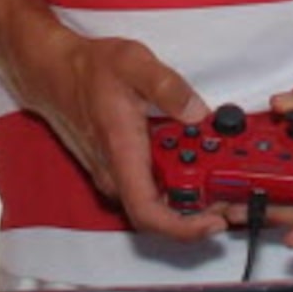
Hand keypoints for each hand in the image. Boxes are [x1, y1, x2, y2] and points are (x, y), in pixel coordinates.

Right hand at [18, 31, 223, 242]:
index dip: (183, 229)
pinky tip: (198, 151)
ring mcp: (118, 174)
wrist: (53, 72)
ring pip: (161, 197)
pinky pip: (155, 183)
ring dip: (195, 188)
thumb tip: (198, 113)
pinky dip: (181, 174)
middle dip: (205, 204)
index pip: (148, 213)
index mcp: (121, 154)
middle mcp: (117, 173)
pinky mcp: (122, 169)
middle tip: (238, 187)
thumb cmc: (88, 69)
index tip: (214, 223)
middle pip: (164, 210)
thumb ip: (168, 86)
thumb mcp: (133, 63)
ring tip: (223, 164)